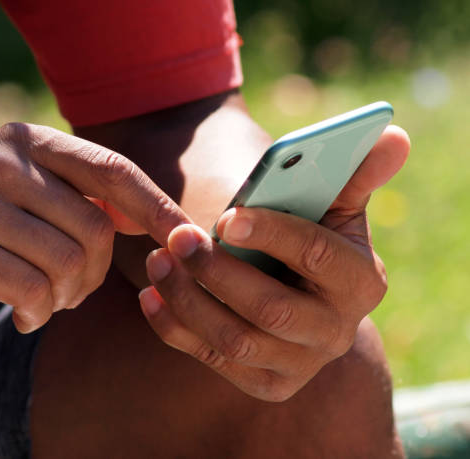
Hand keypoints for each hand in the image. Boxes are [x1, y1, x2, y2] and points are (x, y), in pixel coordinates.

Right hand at [0, 123, 188, 343]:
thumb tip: (173, 224)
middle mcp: (1, 159)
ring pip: (70, 261)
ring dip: (69, 296)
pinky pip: (36, 291)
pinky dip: (40, 314)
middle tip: (72, 290)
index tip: (189, 238)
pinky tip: (23, 315)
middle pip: (96, 226)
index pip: (113, 170)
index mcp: (30, 142)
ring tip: (45, 299)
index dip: (157, 207)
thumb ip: (96, 205)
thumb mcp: (44, 211)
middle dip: (96, 273)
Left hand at [138, 125, 409, 400]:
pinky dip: (174, 329)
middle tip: (177, 237)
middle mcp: (336, 331)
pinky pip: (212, 360)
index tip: (226, 216)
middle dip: (217, 272)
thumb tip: (393, 135)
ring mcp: (299, 363)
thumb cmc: (306, 233)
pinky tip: (150, 296)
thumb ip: (354, 173)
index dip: (272, 234)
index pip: (317, 257)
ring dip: (187, 299)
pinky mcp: (265, 382)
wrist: (290, 286)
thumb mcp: (331, 202)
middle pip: (271, 309)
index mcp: (360, 281)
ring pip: (235, 340)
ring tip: (157, 258)